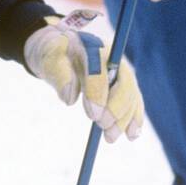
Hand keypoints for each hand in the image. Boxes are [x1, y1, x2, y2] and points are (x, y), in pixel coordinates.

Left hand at [24, 9, 144, 142]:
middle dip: (115, 108)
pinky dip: (135, 118)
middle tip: (102, 126)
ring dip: (124, 119)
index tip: (93, 116)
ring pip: (131, 95)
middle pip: (123, 83)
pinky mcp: (125, 84)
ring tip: (110, 137)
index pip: (100, 70)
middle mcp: (112, 57)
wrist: (63, 51)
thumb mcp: (50, 61)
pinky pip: (134, 101)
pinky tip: (132, 135)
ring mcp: (122, 71)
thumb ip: (60, 75)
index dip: (98, 93)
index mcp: (93, 47)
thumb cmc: (55, 55)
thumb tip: (70, 97)